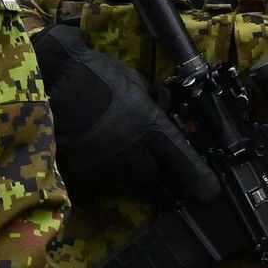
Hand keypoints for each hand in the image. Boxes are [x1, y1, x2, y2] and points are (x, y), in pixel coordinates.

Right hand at [33, 23, 216, 200]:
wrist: (58, 82)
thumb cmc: (100, 75)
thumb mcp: (137, 82)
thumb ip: (152, 99)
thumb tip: (159, 103)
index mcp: (150, 125)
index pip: (180, 157)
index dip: (198, 176)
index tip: (210, 192)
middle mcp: (131, 149)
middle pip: (151, 174)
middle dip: (153, 164)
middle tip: (147, 148)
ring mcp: (105, 162)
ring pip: (126, 179)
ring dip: (130, 169)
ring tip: (120, 147)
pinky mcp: (83, 169)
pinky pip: (102, 178)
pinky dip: (106, 170)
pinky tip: (100, 150)